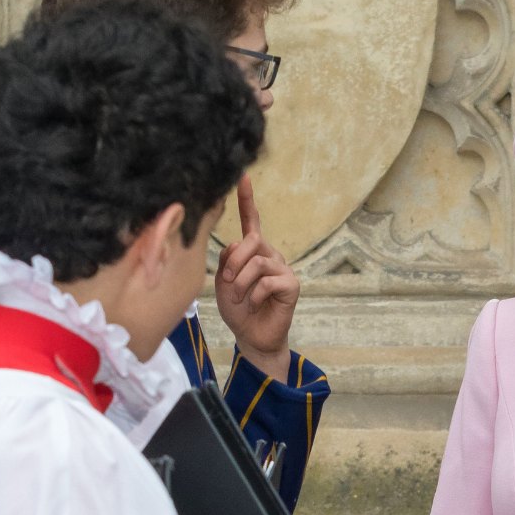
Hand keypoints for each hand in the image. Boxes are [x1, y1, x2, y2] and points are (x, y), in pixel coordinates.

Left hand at [214, 176, 299, 379]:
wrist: (252, 336)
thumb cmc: (237, 308)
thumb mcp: (222, 281)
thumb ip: (226, 259)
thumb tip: (234, 243)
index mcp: (253, 251)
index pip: (252, 222)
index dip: (248, 200)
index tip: (243, 178)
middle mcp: (270, 255)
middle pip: (251, 241)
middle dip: (234, 261)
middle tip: (228, 282)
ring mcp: (283, 269)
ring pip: (258, 261)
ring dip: (241, 281)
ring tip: (238, 297)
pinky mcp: (291, 285)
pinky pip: (269, 281)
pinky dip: (255, 294)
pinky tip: (254, 303)